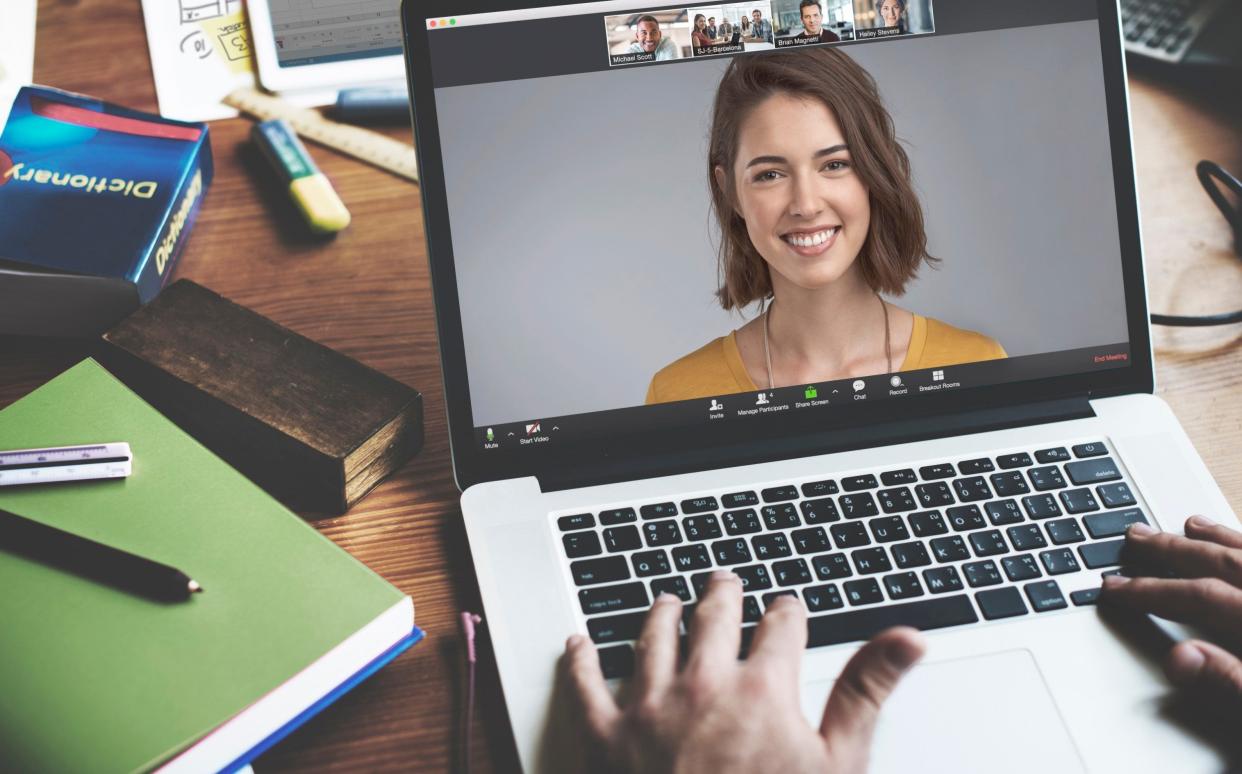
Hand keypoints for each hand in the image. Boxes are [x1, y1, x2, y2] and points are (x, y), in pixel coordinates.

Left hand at [562, 570, 925, 773]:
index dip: (788, 613)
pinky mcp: (604, 737)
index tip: (788, 608)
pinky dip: (581, 658)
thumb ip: (866, 692)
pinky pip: (585, 684)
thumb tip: (908, 638)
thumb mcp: (836, 765)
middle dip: (723, 595)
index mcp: (762, 688)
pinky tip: (579, 642)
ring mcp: (648, 708)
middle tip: (724, 582)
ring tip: (666, 601)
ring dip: (661, 613)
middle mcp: (702, 684)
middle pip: (713, 617)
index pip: (780, 626)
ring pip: (652, 637)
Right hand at [1101, 516, 1241, 702]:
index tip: (1115, 588)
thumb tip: (1179, 659)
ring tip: (1191, 526)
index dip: (1151, 590)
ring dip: (1219, 540)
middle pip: (1224, 565)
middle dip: (1173, 550)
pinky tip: (1241, 546)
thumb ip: (1231, 682)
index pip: (1200, 597)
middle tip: (1136, 536)